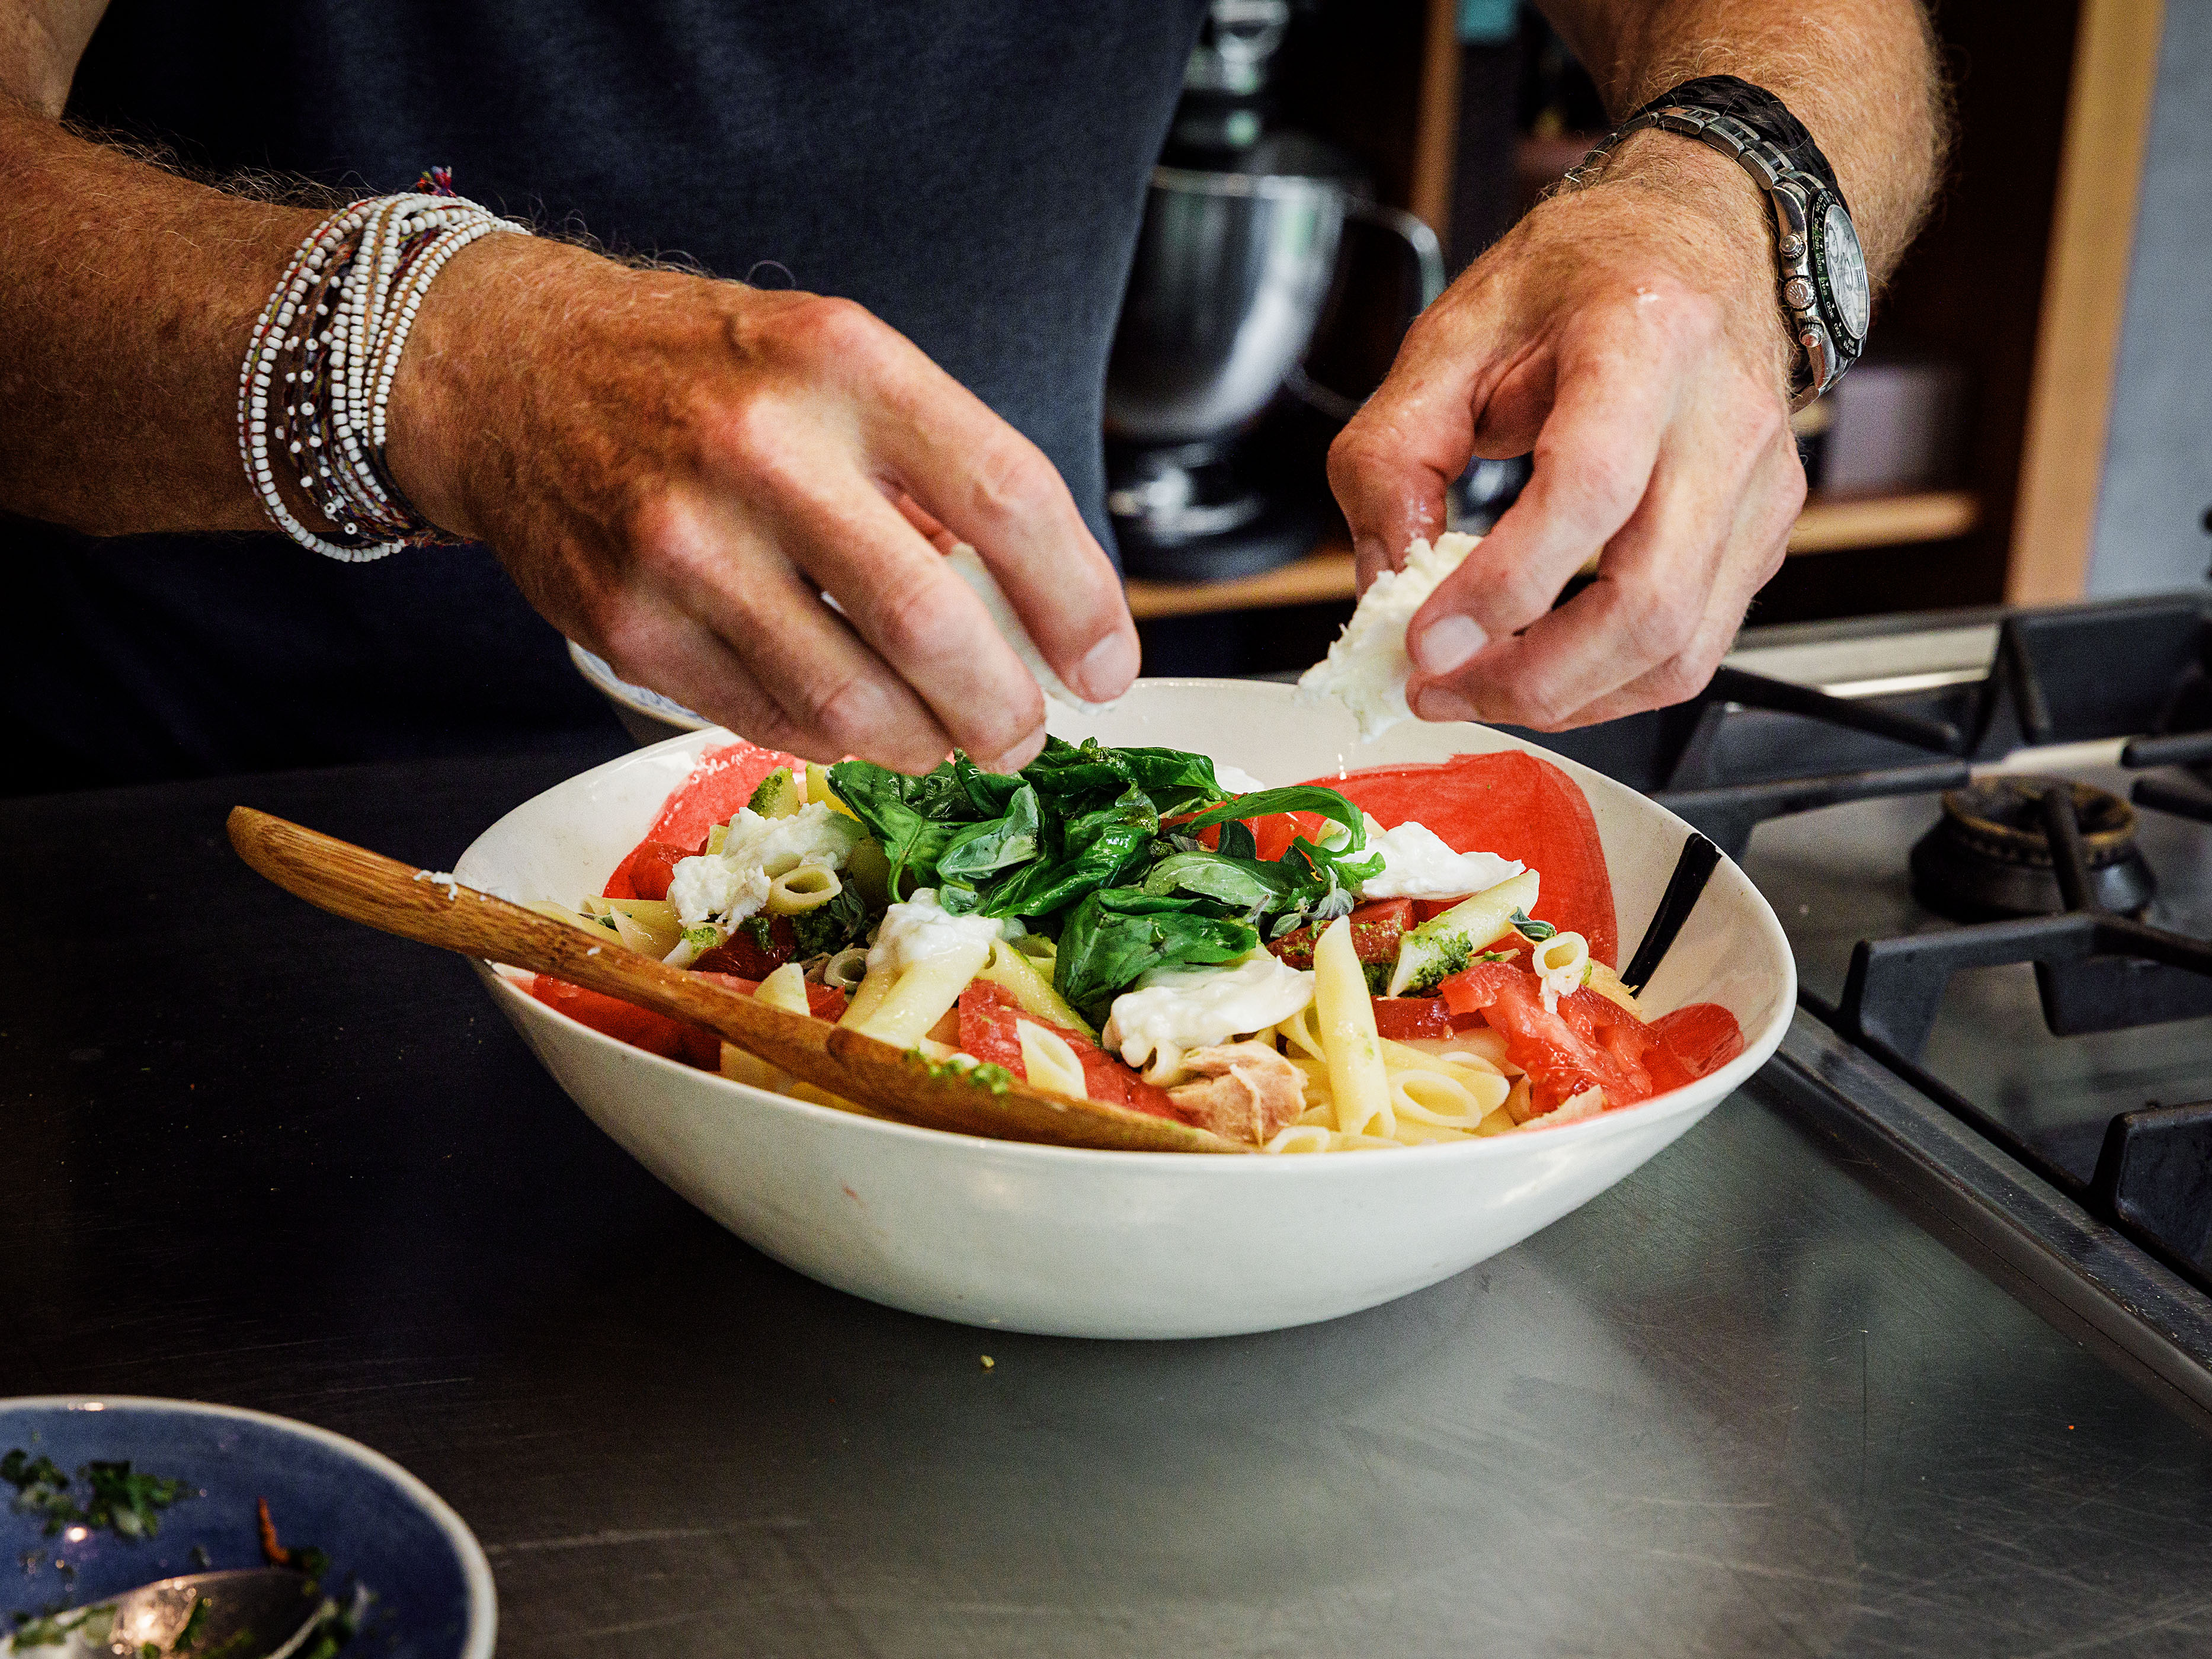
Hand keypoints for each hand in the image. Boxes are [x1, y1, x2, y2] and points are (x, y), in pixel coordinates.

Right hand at [384, 237, 1138, 772]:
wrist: (510, 374)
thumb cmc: (701, 373)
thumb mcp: (834, 363)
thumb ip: (934, 473)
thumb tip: (1034, 615)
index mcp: (842, 366)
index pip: (1006, 498)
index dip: (1077, 601)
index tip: (1109, 665)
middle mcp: (762, 450)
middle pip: (930, 625)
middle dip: (1003, 709)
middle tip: (1023, 733)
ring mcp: (684, 545)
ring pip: (849, 702)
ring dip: (922, 743)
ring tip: (942, 738)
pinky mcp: (628, 625)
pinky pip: (769, 720)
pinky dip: (832, 737)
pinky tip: (850, 717)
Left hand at [1327, 134, 1807, 730]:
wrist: (1708, 237)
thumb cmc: (1586, 276)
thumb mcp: (1453, 333)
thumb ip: (1392, 452)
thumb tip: (1383, 581)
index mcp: (1646, 338)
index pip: (1589, 489)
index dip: (1503, 585)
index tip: (1426, 638)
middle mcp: (1724, 418)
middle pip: (1649, 601)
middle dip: (1531, 678)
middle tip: (1439, 687)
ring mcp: (1760, 486)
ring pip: (1680, 650)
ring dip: (1567, 700)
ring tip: (1477, 689)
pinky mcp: (1765, 536)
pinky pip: (1693, 650)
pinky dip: (1608, 686)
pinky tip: (1541, 669)